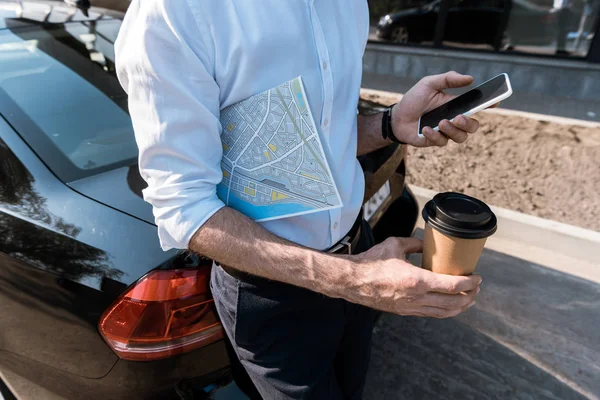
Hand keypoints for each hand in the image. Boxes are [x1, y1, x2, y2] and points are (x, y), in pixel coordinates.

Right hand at [348, 237, 481, 317]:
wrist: (353, 280)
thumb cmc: (372, 262)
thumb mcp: (395, 244)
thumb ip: (415, 244)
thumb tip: (427, 244)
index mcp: (417, 280)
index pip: (453, 285)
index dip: (470, 283)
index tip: (478, 277)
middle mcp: (416, 297)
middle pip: (453, 302)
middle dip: (470, 296)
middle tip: (477, 288)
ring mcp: (411, 307)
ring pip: (444, 312)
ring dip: (460, 307)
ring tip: (469, 300)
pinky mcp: (405, 312)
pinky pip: (431, 314)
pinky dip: (445, 311)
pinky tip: (449, 306)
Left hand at [391, 71, 493, 146]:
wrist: (397, 116)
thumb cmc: (415, 99)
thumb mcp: (429, 84)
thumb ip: (448, 79)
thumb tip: (470, 78)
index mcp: (457, 105)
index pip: (477, 106)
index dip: (490, 104)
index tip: (495, 101)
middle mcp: (454, 120)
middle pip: (473, 127)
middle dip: (469, 123)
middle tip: (457, 117)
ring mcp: (445, 132)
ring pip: (461, 137)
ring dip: (453, 131)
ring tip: (441, 122)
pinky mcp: (434, 141)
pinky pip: (441, 142)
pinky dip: (434, 135)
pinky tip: (426, 128)